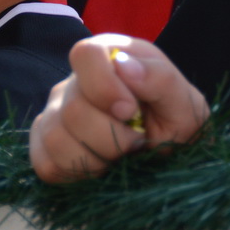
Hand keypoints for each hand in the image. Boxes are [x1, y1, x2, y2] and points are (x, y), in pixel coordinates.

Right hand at [29, 35, 207, 182]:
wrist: (169, 155)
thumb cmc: (176, 120)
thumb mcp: (184, 100)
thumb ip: (160, 77)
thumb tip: (122, 63)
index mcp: (110, 55)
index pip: (85, 55)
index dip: (104, 86)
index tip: (130, 111)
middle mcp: (75, 81)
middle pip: (72, 109)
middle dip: (111, 136)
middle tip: (136, 140)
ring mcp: (55, 114)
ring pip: (56, 140)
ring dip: (97, 158)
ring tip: (120, 155)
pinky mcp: (45, 147)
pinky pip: (47, 166)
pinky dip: (79, 174)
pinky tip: (101, 167)